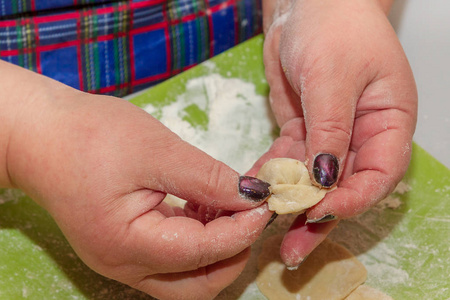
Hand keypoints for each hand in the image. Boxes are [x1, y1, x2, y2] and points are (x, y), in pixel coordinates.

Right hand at [1, 61, 271, 298]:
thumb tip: (251, 196)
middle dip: (234, 255)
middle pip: (198, 286)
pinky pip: (173, 259)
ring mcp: (124, 261)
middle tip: (251, 214)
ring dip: (218, 248)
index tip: (266, 203)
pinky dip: (199, 239)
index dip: (242, 230)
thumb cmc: (90, 135)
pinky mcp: (126, 248)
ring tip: (230, 207)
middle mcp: (125, 266)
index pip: (203, 253)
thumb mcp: (155, 150)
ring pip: (188, 277)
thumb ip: (207, 178)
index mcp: (128, 245)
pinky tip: (206, 207)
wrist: (40, 135)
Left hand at [257, 0, 416, 267]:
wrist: (306, 2)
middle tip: (293, 249)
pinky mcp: (299, 130)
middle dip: (317, 217)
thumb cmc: (334, 26)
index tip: (320, 211)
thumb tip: (323, 179)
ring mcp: (328, 134)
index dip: (352, 199)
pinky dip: (270, 177)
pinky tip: (253, 193)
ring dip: (290, 206)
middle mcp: (360, 134)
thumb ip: (330, 129)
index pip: (377, 174)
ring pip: (311, 180)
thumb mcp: (333, 77)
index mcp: (388, 122)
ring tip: (268, 232)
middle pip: (342, 186)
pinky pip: (285, 161)